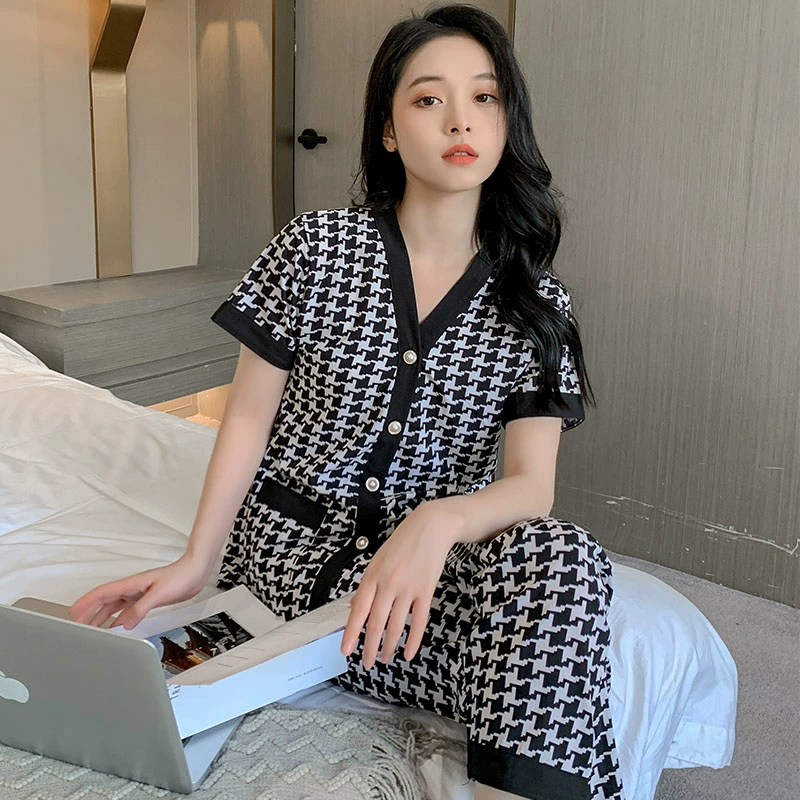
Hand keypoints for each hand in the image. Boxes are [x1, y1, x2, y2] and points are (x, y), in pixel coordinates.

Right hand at [68, 553, 211, 629]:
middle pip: (104, 600)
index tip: (73, 612)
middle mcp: (132, 588)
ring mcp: (139, 593)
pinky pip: (126, 610)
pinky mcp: (147, 598)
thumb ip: (141, 608)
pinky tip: (116, 626)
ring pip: (114, 606)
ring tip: (91, 628)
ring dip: (101, 616)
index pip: (102, 593)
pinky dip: (118, 618)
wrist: (195, 572)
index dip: (86, 602)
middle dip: (88, 611)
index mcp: (131, 584)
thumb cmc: (181, 576)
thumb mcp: (159, 594)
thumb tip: (125, 623)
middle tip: (76, 624)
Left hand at [340, 501, 461, 668]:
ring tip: (385, 658)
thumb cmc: (402, 542)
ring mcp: (408, 588)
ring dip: (389, 646)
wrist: (431, 527)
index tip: (345, 650)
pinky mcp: (426, 591)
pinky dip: (413, 640)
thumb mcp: (377, 560)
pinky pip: (419, 621)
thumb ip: (367, 585)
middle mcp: (389, 583)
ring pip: (396, 625)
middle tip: (366, 663)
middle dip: (370, 647)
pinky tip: (408, 653)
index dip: (351, 633)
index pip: (358, 610)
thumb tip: (353, 607)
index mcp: (373, 575)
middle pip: (376, 623)